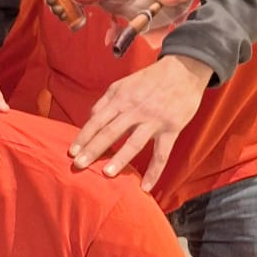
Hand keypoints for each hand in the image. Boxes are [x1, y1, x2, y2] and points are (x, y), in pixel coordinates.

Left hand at [68, 54, 213, 192]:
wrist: (184, 70)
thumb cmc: (149, 79)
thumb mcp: (122, 84)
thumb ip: (105, 102)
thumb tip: (90, 119)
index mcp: (120, 98)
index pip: (97, 120)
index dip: (84, 136)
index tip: (72, 151)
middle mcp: (134, 110)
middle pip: (110, 132)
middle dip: (93, 149)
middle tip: (78, 165)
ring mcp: (154, 120)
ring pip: (134, 143)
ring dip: (120, 159)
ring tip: (106, 174)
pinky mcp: (171, 128)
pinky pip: (162, 154)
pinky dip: (154, 172)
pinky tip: (145, 187)